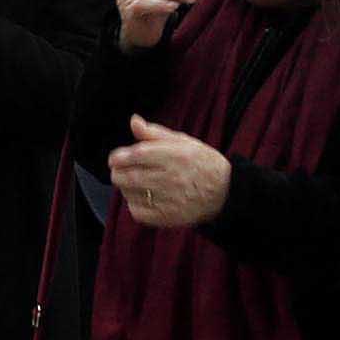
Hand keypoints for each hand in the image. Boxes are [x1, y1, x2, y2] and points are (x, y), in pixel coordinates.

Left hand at [107, 113, 231, 229]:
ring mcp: (170, 200)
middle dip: (117, 173)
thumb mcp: (183, 141)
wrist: (225, 192)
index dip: (119, 157)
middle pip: (129, 177)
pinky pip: (138, 212)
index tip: (114, 158)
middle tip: (118, 170)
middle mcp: (172, 178)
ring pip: (131, 195)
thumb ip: (155, 133)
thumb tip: (134, 121)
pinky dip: (133, 204)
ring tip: (132, 183)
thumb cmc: (202, 163)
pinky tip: (141, 198)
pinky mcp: (167, 217)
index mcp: (175, 156)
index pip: (138, 155)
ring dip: (125, 188)